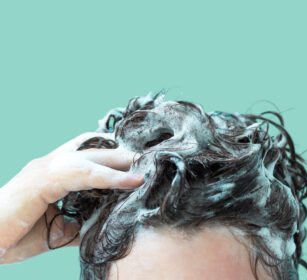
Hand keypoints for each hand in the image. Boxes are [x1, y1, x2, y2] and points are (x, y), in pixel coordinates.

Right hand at [0, 132, 143, 263]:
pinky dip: (111, 177)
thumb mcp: (56, 228)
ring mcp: (47, 167)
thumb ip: (79, 222)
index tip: (134, 157)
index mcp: (52, 171)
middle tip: (148, 158)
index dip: (110, 153)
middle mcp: (50, 163)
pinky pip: (86, 174)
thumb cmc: (15, 233)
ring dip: (122, 161)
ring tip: (147, 165)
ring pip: (94, 157)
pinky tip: (132, 181)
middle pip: (94, 149)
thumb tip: (102, 223)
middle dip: (122, 153)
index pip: (86, 153)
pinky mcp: (45, 179)